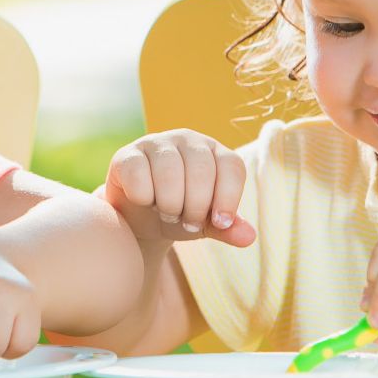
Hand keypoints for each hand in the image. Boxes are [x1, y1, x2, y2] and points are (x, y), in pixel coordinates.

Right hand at [105, 130, 255, 247]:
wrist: (139, 219)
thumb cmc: (180, 214)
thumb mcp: (206, 223)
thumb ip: (228, 228)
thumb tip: (249, 237)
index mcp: (215, 151)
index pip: (232, 167)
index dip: (228, 198)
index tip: (218, 223)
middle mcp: (188, 140)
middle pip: (202, 171)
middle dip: (197, 207)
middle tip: (189, 223)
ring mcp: (156, 142)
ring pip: (170, 172)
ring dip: (170, 204)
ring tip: (168, 213)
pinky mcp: (127, 154)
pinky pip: (138, 174)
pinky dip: (143, 197)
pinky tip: (145, 201)